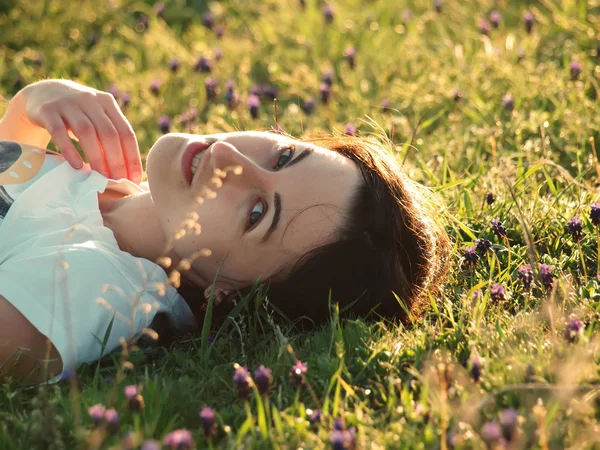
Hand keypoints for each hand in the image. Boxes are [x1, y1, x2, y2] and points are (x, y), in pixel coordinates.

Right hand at [19, 79, 141, 183]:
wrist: (44, 93)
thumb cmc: (79, 114)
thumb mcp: (97, 117)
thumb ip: (111, 137)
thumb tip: (127, 171)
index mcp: (107, 103)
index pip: (126, 132)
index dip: (132, 157)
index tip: (134, 179)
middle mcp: (90, 100)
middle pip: (109, 134)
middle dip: (116, 161)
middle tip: (117, 182)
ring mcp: (68, 103)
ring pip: (87, 132)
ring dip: (96, 158)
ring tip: (100, 177)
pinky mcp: (47, 110)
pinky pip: (59, 132)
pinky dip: (69, 150)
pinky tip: (77, 165)